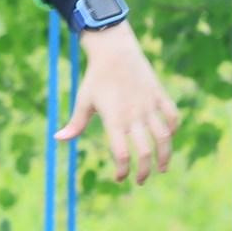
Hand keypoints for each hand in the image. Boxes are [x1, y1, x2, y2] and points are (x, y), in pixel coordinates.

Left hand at [58, 23, 179, 184]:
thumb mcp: (83, 100)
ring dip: (165, 155)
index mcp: (115, 119)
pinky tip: (168, 137)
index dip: (122, 170)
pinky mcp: (159, 94)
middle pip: (146, 151)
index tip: (121, 178)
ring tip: (162, 168)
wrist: (114, 50)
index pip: (122, 153)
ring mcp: (149, 105)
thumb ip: (75, 123)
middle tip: (142, 180)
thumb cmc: (96, 78)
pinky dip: (173, 128)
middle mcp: (134, 115)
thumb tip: (58, 139)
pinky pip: (172, 115)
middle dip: (145, 170)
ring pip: (164, 137)